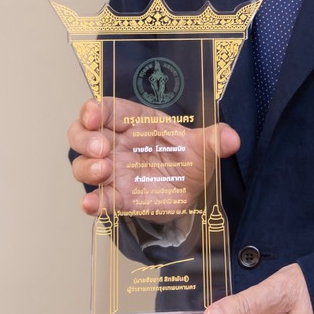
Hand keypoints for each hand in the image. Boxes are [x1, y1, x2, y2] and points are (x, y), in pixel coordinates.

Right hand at [65, 97, 238, 216]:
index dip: (93, 109)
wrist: (191, 192)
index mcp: (134, 121)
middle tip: (102, 148)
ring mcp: (112, 171)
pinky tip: (92, 204)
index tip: (93, 115)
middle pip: (81, 133)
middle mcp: (116, 144)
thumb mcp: (203, 147)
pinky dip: (92, 202)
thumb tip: (232, 138)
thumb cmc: (188, 160)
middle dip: (85, 138)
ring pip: (82, 165)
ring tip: (104, 172)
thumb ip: (214, 140)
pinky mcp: (117, 197)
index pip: (104, 108)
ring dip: (87, 168)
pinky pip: (98, 199)